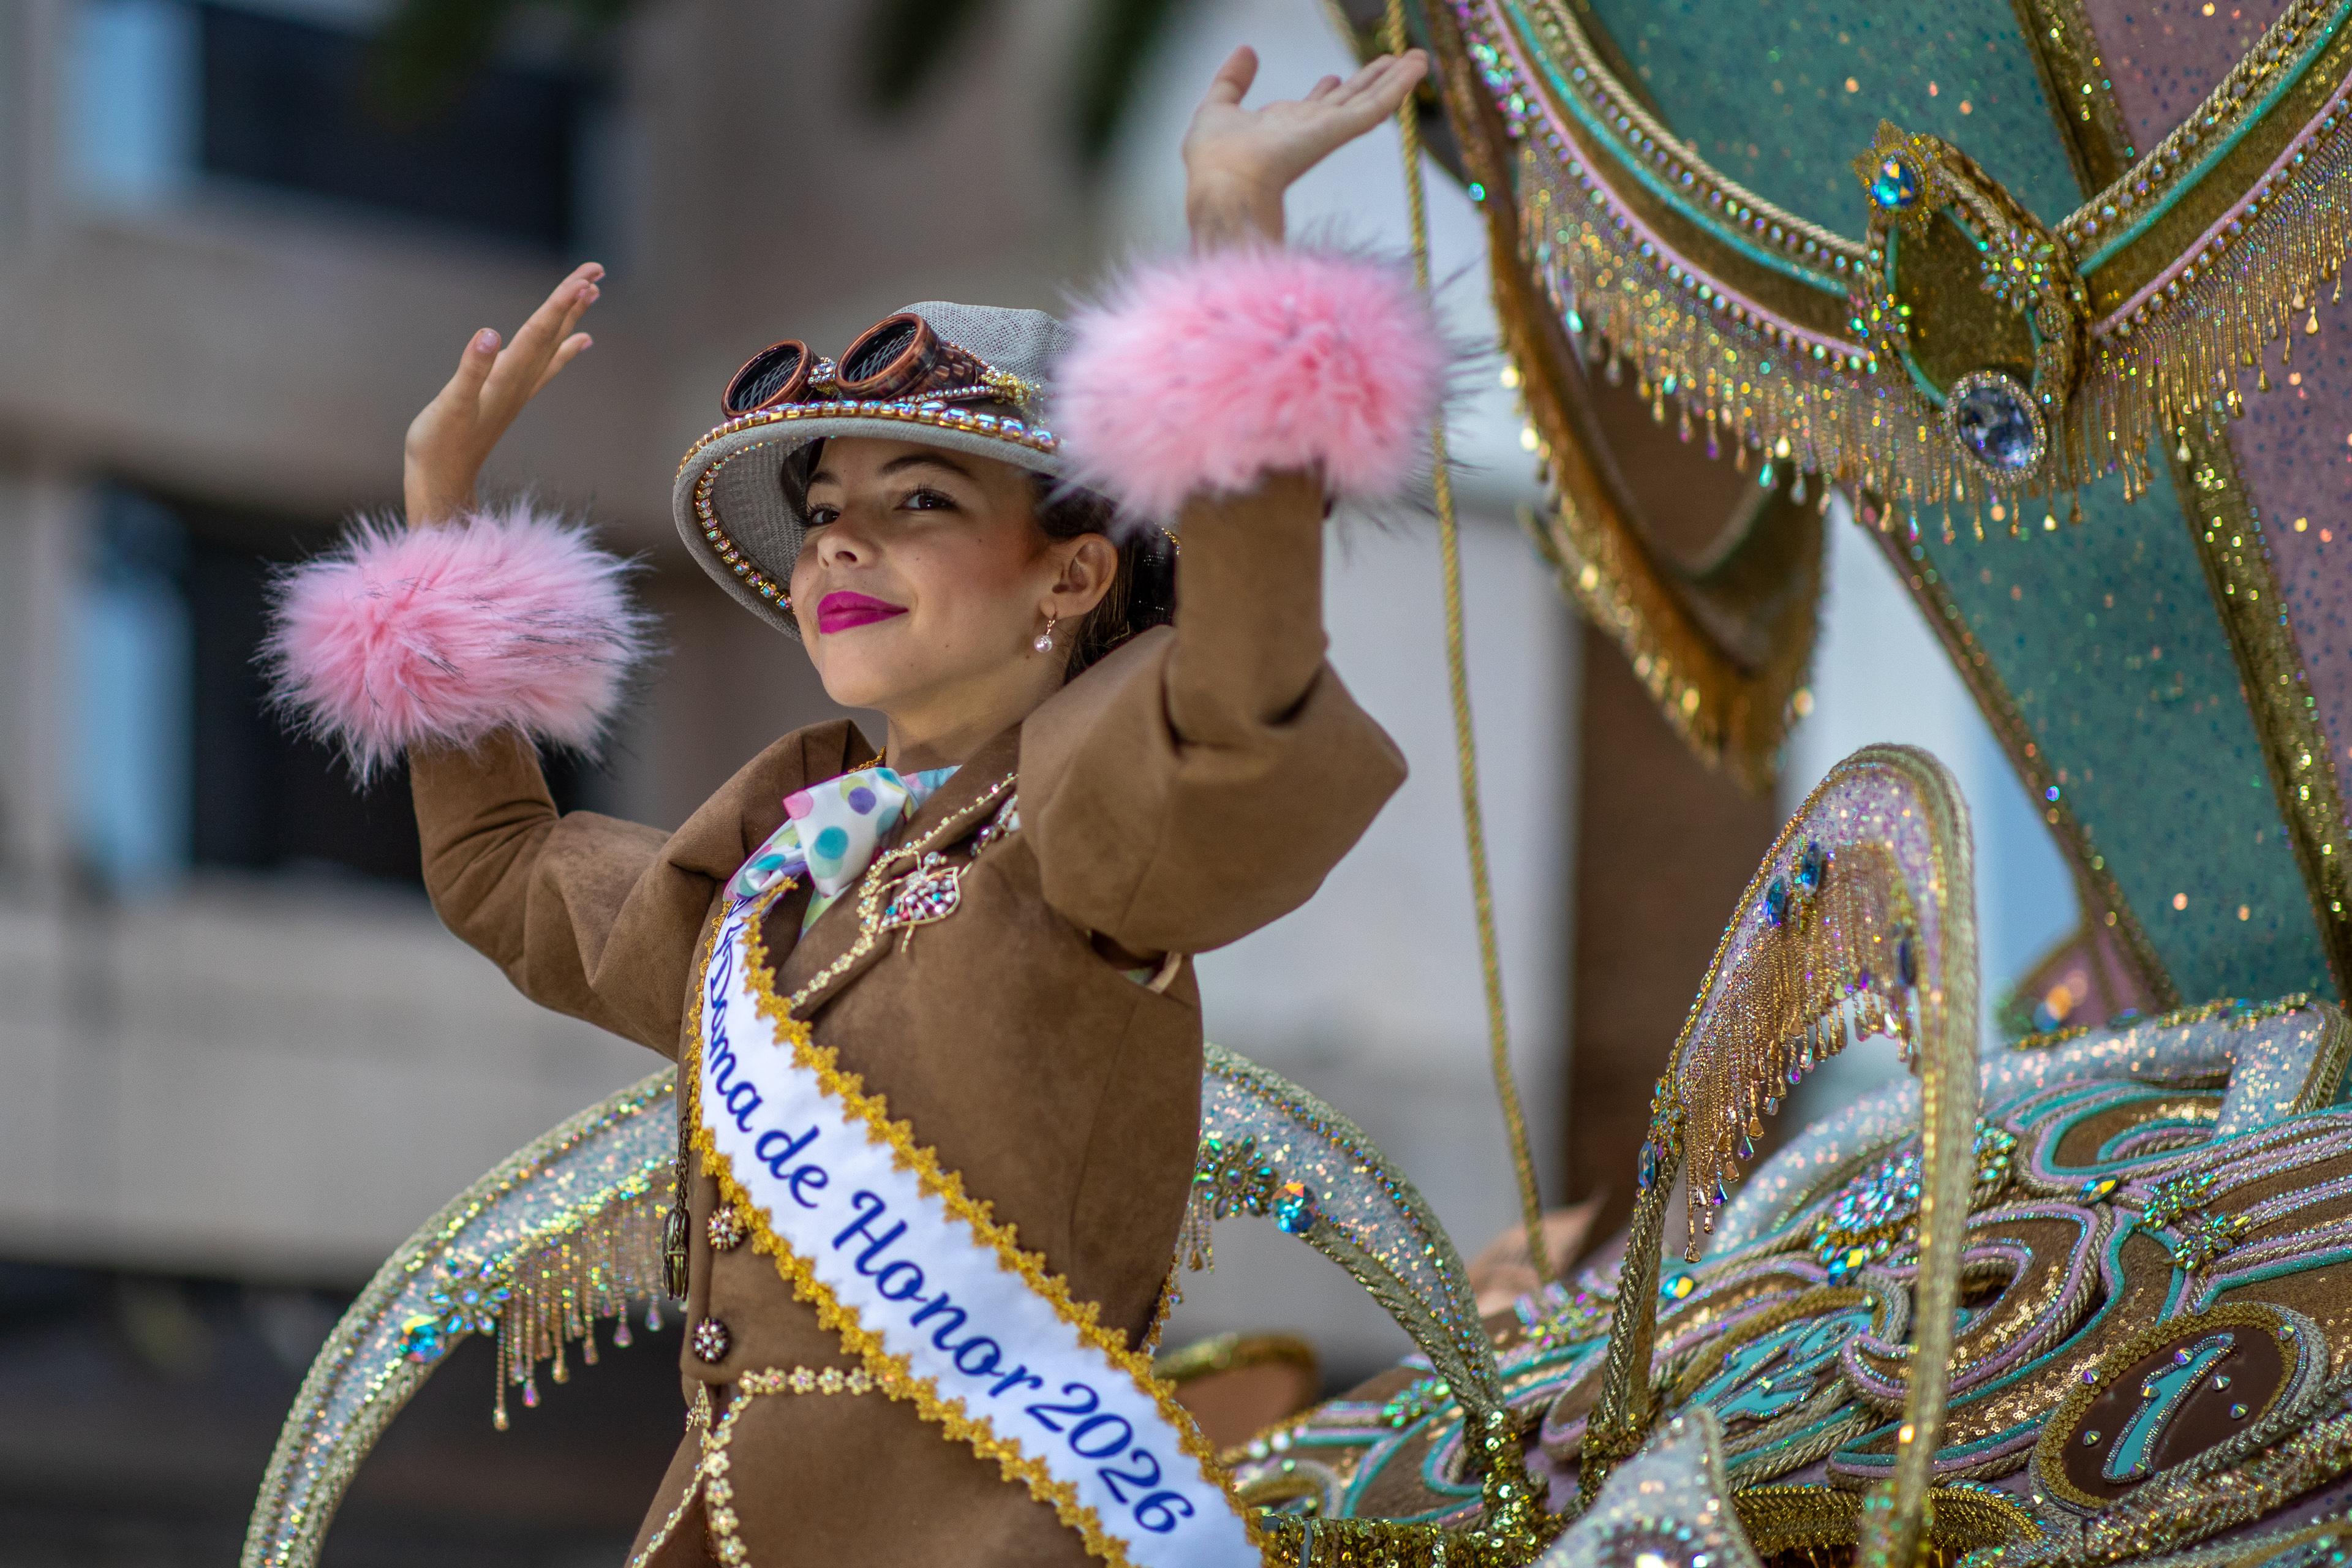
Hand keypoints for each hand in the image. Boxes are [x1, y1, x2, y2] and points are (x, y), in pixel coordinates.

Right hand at [403, 261, 602, 527]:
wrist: (442, 480)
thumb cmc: (440, 444)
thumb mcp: (452, 405)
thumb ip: (471, 369)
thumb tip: (488, 335)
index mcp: (507, 378)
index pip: (539, 332)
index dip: (560, 304)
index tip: (584, 279)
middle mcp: (520, 381)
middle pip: (552, 332)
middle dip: (573, 299)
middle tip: (596, 268)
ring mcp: (518, 389)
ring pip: (552, 345)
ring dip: (570, 317)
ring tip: (592, 291)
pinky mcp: (510, 397)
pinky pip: (545, 366)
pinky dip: (565, 350)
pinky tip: (582, 340)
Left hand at [1181, 45, 1427, 249]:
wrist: (1223, 185)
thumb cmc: (1213, 160)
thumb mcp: (1217, 107)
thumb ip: (1232, 80)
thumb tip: (1246, 50)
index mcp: (1282, 128)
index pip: (1312, 107)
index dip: (1325, 91)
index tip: (1334, 77)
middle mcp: (1309, 130)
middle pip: (1348, 101)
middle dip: (1369, 81)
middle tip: (1391, 62)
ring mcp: (1327, 131)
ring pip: (1369, 100)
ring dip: (1395, 79)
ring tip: (1418, 60)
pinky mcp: (1339, 131)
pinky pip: (1376, 106)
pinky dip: (1399, 86)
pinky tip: (1416, 69)